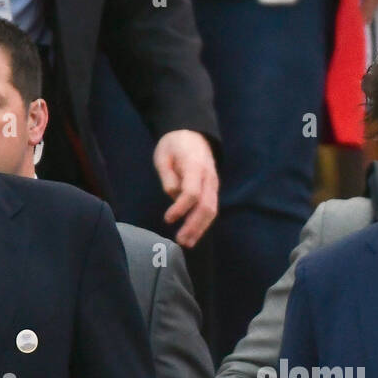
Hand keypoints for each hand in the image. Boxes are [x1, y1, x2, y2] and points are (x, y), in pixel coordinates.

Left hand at [153, 129, 218, 248]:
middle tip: (180, 241)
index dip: (180, 208)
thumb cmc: (174, 145)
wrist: (193, 134)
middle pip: (205, 206)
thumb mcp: (163, 155)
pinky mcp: (213, 190)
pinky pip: (211, 209)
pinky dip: (203, 224)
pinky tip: (193, 234)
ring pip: (211, 210)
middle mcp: (209, 177)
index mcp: (195, 166)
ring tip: (188, 243)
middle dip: (193, 225)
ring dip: (200, 229)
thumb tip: (173, 195)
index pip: (192, 193)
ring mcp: (213, 184)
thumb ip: (168, 176)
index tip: (167, 219)